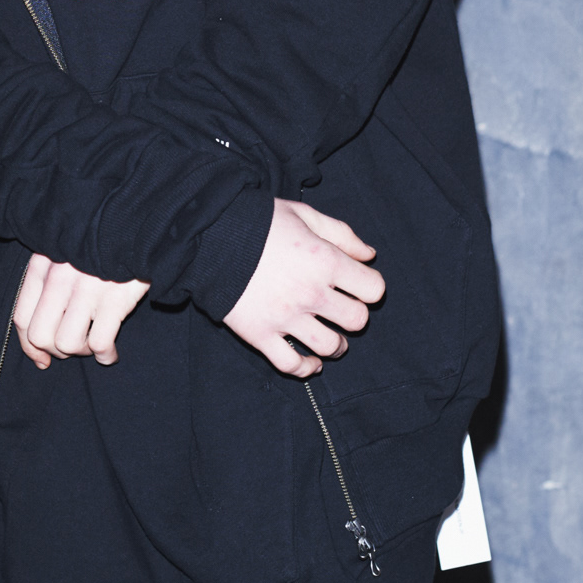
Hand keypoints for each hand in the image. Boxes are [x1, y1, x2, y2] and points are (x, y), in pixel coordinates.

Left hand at [14, 254, 151, 369]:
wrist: (135, 225)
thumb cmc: (97, 244)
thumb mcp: (63, 251)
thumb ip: (46, 280)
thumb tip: (37, 333)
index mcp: (42, 266)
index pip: (22, 318)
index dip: (29, 347)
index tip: (42, 359)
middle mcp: (59, 278)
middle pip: (40, 336)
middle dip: (56, 351)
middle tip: (73, 347)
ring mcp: (86, 289)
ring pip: (67, 344)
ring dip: (81, 352)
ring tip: (93, 344)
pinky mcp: (114, 299)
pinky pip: (100, 344)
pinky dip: (105, 355)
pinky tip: (110, 353)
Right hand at [223, 199, 383, 377]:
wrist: (208, 235)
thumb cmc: (259, 222)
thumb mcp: (303, 214)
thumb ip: (342, 234)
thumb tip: (369, 255)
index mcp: (325, 260)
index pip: (373, 289)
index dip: (369, 287)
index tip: (358, 285)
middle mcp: (310, 293)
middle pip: (356, 320)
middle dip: (353, 314)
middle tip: (341, 309)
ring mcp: (285, 317)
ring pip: (330, 346)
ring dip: (336, 344)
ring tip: (330, 337)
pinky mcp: (260, 334)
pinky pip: (292, 365)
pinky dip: (306, 367)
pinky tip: (310, 361)